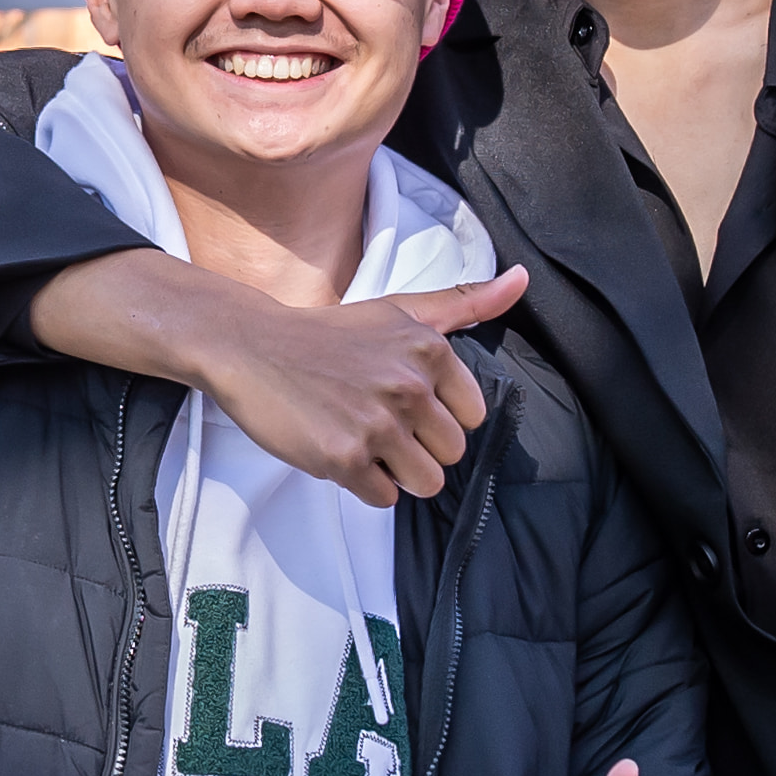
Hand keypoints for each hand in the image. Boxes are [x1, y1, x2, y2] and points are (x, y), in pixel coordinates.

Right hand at [41, 253, 527, 505]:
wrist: (251, 346)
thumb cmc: (329, 333)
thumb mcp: (398, 310)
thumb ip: (462, 302)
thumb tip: (524, 279)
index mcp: (429, 349)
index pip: (472, 416)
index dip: (437, 415)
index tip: (402, 399)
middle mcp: (408, 385)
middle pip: (451, 453)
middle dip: (417, 445)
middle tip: (375, 419)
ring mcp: (376, 424)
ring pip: (426, 482)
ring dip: (395, 470)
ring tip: (362, 439)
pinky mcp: (343, 458)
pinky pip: (383, 497)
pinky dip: (363, 483)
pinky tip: (338, 449)